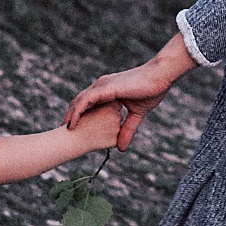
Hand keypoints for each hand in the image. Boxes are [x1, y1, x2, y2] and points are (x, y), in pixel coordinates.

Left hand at [65, 30, 193, 150]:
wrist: (160, 76)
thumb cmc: (151, 90)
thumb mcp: (137, 115)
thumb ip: (127, 129)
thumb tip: (122, 149)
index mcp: (108, 90)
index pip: (88, 102)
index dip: (80, 115)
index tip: (74, 128)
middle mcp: (102, 85)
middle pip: (80, 101)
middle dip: (72, 116)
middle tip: (65, 131)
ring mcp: (103, 85)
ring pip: (80, 100)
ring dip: (71, 115)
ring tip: (66, 129)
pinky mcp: (106, 88)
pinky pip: (86, 100)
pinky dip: (77, 112)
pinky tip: (73, 123)